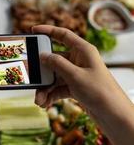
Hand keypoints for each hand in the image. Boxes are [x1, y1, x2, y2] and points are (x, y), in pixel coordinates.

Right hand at [32, 25, 133, 144]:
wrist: (112, 114)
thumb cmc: (99, 91)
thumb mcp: (75, 75)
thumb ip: (57, 64)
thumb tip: (42, 55)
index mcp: (83, 50)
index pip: (63, 35)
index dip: (48, 31)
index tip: (33, 30)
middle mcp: (78, 60)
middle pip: (54, 60)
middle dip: (42, 72)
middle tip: (32, 78)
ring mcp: (76, 74)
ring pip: (54, 77)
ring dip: (45, 88)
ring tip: (39, 100)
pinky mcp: (74, 86)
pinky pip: (58, 88)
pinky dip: (51, 95)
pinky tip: (45, 104)